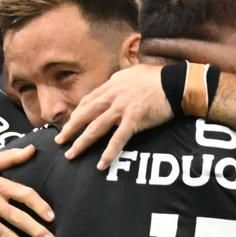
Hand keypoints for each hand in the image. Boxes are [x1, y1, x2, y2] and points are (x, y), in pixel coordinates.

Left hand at [55, 64, 171, 169]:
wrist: (175, 83)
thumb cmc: (156, 77)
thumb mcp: (132, 72)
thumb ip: (120, 80)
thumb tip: (114, 83)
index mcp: (112, 85)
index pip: (88, 100)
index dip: (77, 113)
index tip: (70, 123)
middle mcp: (113, 96)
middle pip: (86, 114)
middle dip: (71, 128)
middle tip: (60, 140)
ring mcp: (122, 108)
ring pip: (96, 128)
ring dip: (82, 142)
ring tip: (71, 154)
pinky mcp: (134, 119)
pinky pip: (118, 139)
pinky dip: (109, 152)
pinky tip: (101, 164)